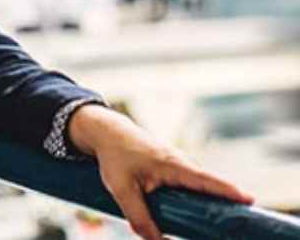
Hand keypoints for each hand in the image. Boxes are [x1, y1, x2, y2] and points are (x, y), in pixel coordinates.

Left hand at [67, 104, 253, 239]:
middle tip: (238, 220)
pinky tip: (199, 213)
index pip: (207, 181)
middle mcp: (182, 163)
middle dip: (225, 202)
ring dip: (211, 202)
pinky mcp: (174, 169)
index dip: (228, 191)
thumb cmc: (115, 157)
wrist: (106, 133)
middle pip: (210, 187)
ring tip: (221, 221)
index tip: (249, 200)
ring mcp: (179, 165)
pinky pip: (192, 185)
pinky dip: (198, 196)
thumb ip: (138, 217)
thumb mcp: (121, 189)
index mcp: (174, 166)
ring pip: (200, 187)